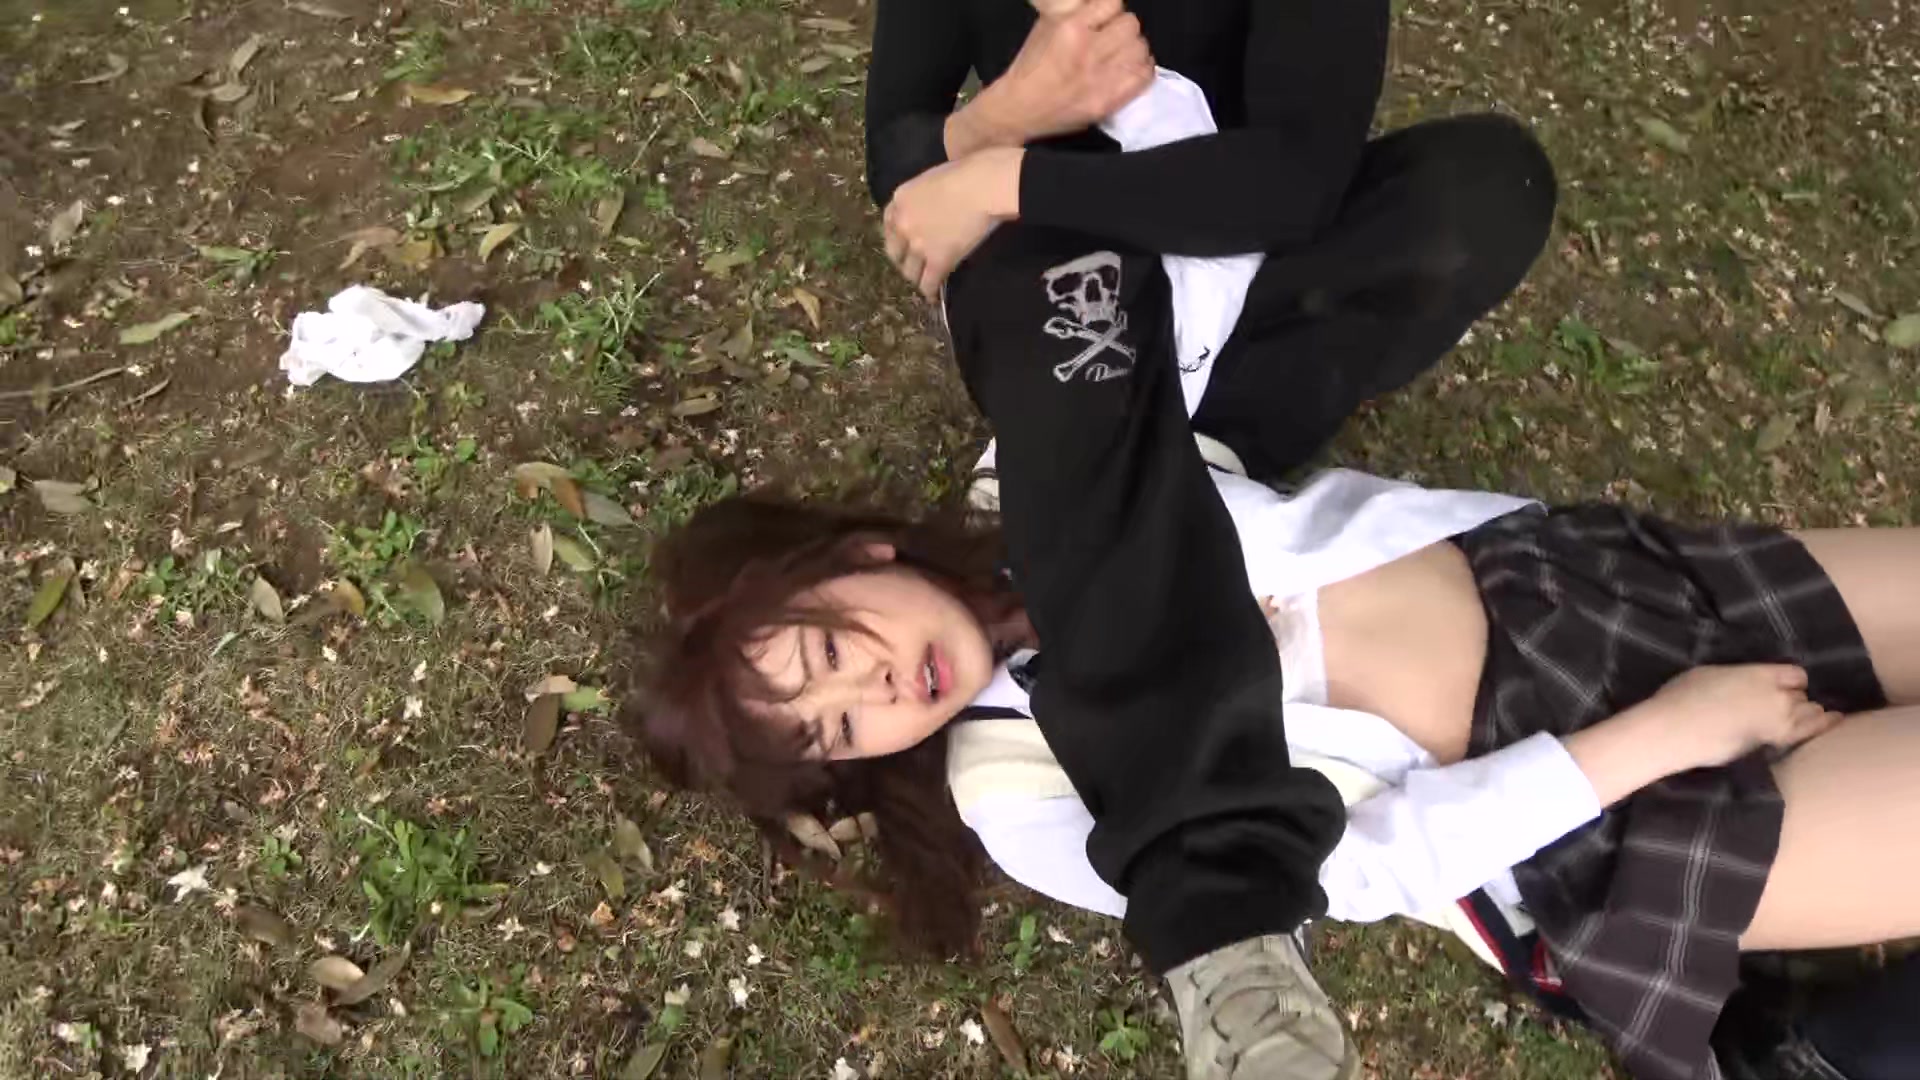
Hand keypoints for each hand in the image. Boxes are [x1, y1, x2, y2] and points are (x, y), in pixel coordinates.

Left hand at [882, 147, 1022, 297]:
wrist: (983, 186)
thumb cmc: (968, 171)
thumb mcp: (933, 178)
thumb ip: (925, 197)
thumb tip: (934, 208)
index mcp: (900, 199)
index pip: (888, 223)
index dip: (896, 237)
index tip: (903, 244)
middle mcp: (902, 224)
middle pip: (895, 251)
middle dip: (903, 260)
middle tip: (913, 266)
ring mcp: (918, 244)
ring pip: (909, 271)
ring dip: (916, 277)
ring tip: (924, 282)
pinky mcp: (937, 260)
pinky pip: (928, 282)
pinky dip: (930, 291)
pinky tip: (933, 296)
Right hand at [958, 0, 1153, 149]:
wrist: (1019, 109)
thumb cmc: (1030, 66)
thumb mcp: (1046, 27)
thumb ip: (1076, 14)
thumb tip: (1101, 7)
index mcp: (1070, 28)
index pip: (1113, 3)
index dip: (1110, 11)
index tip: (1105, 20)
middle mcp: (1088, 51)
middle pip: (1131, 25)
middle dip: (1123, 29)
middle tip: (1114, 39)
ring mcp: (1100, 79)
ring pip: (1140, 49)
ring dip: (1134, 49)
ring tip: (1123, 55)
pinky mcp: (1107, 102)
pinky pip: (1144, 77)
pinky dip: (1142, 69)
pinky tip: (1130, 69)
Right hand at [1644, 664, 1842, 767]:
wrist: (1677, 731)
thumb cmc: (1684, 696)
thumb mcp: (1711, 673)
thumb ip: (1739, 677)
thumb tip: (1745, 684)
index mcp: (1761, 675)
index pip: (1795, 675)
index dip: (1790, 679)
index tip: (1784, 683)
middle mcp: (1779, 697)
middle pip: (1803, 696)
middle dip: (1797, 698)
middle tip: (1788, 702)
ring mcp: (1780, 723)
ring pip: (1811, 715)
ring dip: (1810, 713)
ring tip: (1816, 713)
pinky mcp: (1775, 745)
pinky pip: (1806, 734)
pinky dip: (1819, 727)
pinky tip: (1831, 722)